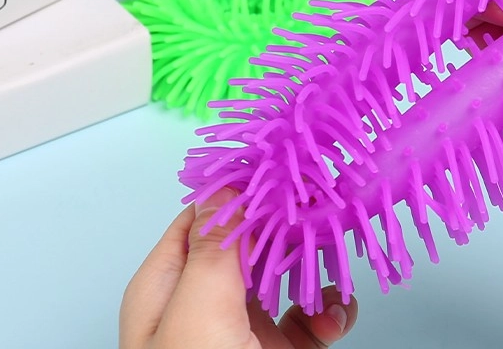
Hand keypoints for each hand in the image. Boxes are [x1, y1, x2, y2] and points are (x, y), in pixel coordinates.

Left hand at [120, 190, 357, 348]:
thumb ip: (212, 250)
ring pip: (281, 274)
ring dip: (312, 263)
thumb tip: (224, 184)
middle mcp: (201, 303)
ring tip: (336, 255)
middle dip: (286, 222)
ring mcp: (240, 332)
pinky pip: (306, 318)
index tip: (285, 170)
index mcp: (167, 286)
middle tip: (323, 203)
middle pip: (246, 239)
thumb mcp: (196, 318)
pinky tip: (334, 311)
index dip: (242, 188)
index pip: (203, 214)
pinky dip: (326, 308)